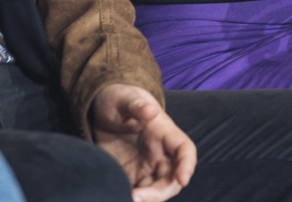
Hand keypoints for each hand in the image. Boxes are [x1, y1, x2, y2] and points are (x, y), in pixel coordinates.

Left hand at [92, 83, 195, 201]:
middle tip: (136, 198)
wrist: (104, 110)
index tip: (183, 180)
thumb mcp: (124, 98)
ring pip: (155, 191)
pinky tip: (117, 197)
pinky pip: (137, 193)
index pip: (185, 150)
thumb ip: (137, 105)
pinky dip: (130, 198)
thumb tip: (151, 110)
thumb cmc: (119, 99)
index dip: (187, 165)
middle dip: (159, 193)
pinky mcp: (131, 177)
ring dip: (146, 200)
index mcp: (165, 133)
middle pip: (171, 179)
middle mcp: (160, 154)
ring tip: (124, 199)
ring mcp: (146, 168)